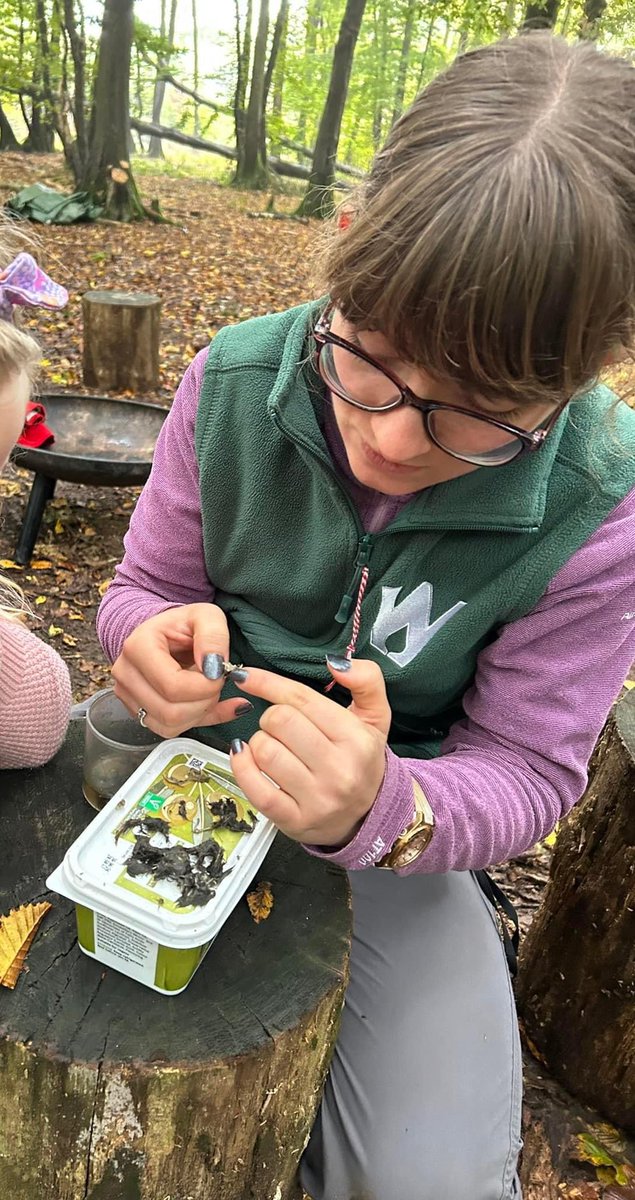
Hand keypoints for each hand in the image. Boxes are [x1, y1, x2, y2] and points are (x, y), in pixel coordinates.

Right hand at [111, 603, 249, 737]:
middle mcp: (125, 674)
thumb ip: (214, 636)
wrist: (166, 634)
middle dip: (204, 701)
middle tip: (215, 681)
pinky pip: (169, 730)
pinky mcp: (137, 711)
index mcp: (138, 647)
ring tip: (207, 689)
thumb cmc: (184, 625)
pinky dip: (195, 721)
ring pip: (169, 726)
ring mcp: (128, 695)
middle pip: (170, 711)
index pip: (173, 686)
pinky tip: (207, 704)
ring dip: (199, 712)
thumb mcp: (206, 616)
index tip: (219, 672)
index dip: (205, 686)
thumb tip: (214, 667)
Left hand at [228, 656, 390, 845]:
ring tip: (273, 747)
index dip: (268, 683)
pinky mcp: (295, 821)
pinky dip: (242, 766)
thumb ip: (366, 680)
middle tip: (279, 726)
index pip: (300, 700)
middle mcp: (339, 770)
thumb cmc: (362, 760)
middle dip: (271, 717)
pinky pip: (256, 788)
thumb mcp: (375, 717)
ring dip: (259, 743)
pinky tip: (246, 757)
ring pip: (264, 751)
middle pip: (278, 721)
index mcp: (356, 739)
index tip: (247, 677)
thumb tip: (335, 662)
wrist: (368, 817)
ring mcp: (317, 798)